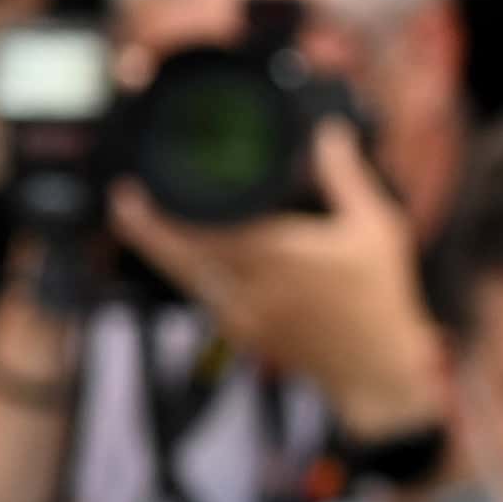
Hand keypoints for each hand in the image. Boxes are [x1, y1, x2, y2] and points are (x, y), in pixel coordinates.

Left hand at [109, 120, 443, 439]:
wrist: (375, 367)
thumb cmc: (379, 297)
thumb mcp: (373, 228)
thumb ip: (344, 177)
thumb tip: (329, 134)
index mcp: (279, 257)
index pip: (206, 231)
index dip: (165, 214)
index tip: (138, 191)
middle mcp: (251, 289)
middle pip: (179, 258)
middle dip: (144, 231)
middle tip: (122, 201)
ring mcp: (241, 316)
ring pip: (185, 279)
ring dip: (161, 250)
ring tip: (138, 219)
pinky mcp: (241, 333)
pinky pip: (203, 296)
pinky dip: (188, 273)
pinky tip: (183, 253)